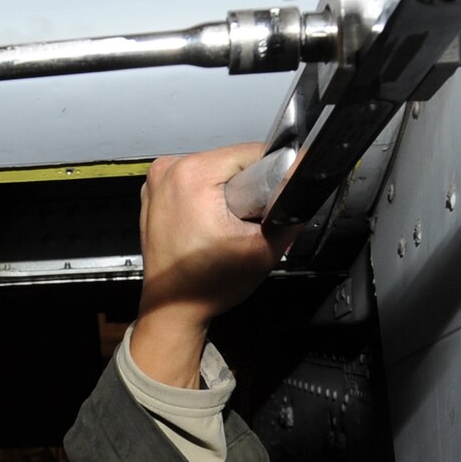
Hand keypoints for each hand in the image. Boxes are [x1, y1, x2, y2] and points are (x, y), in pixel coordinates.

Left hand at [130, 142, 296, 385]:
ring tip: (228, 226)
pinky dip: (206, 197)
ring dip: (228, 191)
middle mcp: (168, 169)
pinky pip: (194, 182)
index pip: (251, 152)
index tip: (269, 204)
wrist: (172, 309)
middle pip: (230, 160)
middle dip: (247, 187)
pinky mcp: (153, 194)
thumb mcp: (263, 250)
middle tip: (246, 222)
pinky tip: (209, 225)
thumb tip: (307, 189)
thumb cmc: (208, 284)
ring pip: (213, 170)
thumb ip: (291, 214)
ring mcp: (156, 181)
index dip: (270, 177)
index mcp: (192, 174)